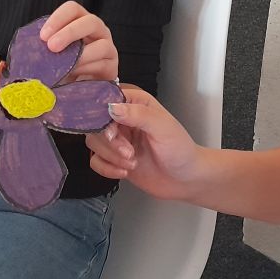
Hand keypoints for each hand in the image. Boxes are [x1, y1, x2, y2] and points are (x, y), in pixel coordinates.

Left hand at [40, 1, 117, 82]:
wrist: (79, 85)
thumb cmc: (63, 63)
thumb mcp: (53, 52)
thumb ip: (44, 46)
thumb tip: (29, 50)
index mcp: (80, 20)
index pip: (72, 9)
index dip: (58, 18)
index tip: (43, 36)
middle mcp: (97, 30)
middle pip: (90, 22)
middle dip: (70, 33)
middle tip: (52, 46)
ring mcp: (108, 47)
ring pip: (101, 45)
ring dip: (81, 56)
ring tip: (64, 66)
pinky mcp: (112, 65)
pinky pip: (103, 64)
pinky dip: (87, 69)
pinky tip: (74, 74)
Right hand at [85, 86, 203, 201]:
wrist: (185, 179)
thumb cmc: (180, 149)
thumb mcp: (163, 127)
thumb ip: (138, 114)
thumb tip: (112, 107)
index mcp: (135, 103)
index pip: (106, 99)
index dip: (103, 114)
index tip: (112, 130)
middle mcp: (123, 118)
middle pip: (96, 123)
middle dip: (110, 142)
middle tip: (129, 152)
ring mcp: (117, 139)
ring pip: (94, 142)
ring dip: (111, 156)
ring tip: (132, 162)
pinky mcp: (113, 158)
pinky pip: (95, 161)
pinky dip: (107, 168)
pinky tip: (124, 172)